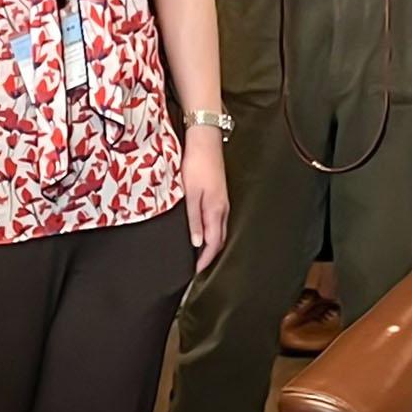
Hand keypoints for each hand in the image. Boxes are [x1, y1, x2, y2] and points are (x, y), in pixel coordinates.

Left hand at [182, 126, 228, 268]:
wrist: (204, 140)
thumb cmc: (196, 164)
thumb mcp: (190, 194)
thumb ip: (193, 220)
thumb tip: (197, 243)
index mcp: (215, 210)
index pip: (213, 243)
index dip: (205, 259)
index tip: (196, 271)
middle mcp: (222, 208)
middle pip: (220, 239)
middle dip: (210, 255)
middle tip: (198, 267)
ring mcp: (222, 201)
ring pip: (220, 230)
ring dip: (212, 244)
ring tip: (200, 254)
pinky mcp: (219, 195)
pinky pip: (218, 220)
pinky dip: (212, 231)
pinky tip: (203, 231)